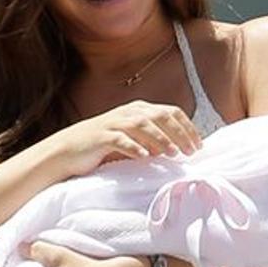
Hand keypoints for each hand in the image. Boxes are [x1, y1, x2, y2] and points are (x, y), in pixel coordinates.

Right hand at [52, 100, 202, 178]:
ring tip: (172, 153)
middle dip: (179, 133)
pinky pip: (120, 139)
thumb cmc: (104, 145)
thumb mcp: (133, 138)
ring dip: (160, 139)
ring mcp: (113, 123)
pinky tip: (144, 156)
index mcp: (138, 109)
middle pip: (160, 116)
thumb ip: (154, 138)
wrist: (68, 149)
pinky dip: (134, 147)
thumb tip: (179, 148)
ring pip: (142, 125)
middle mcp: (127, 112)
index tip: (199, 145)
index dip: (187, 127)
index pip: (170, 112)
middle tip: (190, 151)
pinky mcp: (100, 136)